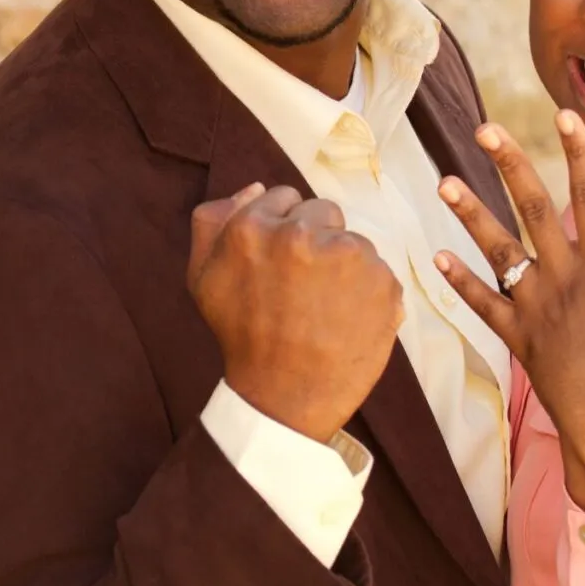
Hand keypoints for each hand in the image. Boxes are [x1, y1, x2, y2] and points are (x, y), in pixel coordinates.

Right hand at [188, 183, 403, 443]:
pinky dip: (369, 291)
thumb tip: (256, 187)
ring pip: (353, 241)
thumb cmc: (242, 337)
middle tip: (305, 287)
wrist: (284, 398)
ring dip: (345, 266)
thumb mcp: (203, 277)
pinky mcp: (382, 280)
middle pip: (324, 212)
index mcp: (253, 227)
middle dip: (317, 240)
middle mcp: (302, 234)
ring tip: (326, 307)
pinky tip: (348, 318)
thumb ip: (215, 221)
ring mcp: (347, 255)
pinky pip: (378, 270)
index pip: (285, 198)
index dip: (284, 230)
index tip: (282, 264)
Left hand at [434, 111, 584, 519]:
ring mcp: (535, 305)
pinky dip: (460, 282)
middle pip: (532, 208)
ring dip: (470, 214)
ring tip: (443, 181)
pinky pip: (482, 305)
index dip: (578, 151)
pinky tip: (436, 258)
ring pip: (497, 250)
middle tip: (486, 129)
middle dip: (510, 165)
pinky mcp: (517, 336)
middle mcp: (564, 275)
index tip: (564, 114)